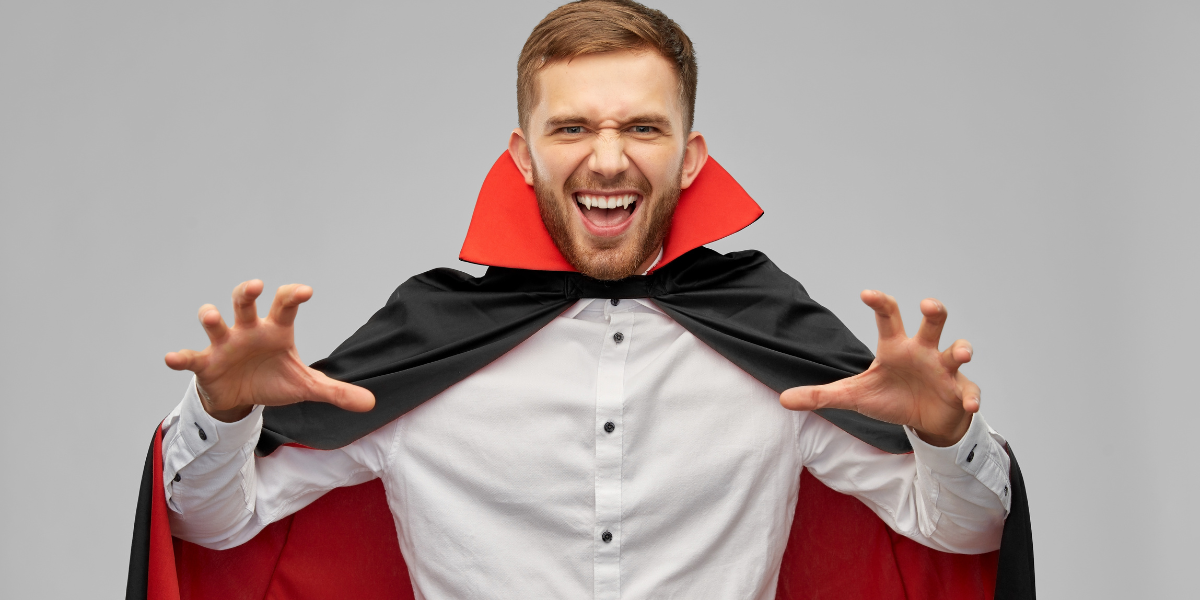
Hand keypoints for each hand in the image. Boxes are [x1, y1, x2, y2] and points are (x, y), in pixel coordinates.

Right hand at [164, 280, 374, 421]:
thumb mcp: (307, 386)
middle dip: (246, 292)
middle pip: (245, 303)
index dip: (292, 295)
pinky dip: (180, 357)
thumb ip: (337, 391)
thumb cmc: (274, 380)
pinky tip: (172, 358)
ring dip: (211, 317)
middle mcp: (248, 330)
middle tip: (255, 286)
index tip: (305, 291)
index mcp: (275, 330)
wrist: (242, 398)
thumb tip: (371, 403)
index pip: (285, 305)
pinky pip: (190, 357)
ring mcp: (224, 344)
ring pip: (215, 323)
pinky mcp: (205, 363)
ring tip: (212, 316)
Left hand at [780, 291, 978, 446]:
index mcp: (896, 347)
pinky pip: (970, 392)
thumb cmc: (891, 397)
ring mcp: (944, 370)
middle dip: (934, 311)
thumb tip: (782, 400)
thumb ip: (820, 395)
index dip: (880, 303)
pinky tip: (970, 406)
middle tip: (928, 305)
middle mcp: (923, 351)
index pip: (889, 318)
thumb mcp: (854, 396)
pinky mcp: (961, 392)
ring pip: (957, 350)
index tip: (868, 294)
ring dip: (961, 349)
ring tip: (959, 353)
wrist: (925, 420)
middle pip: (932, 323)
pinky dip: (972, 398)